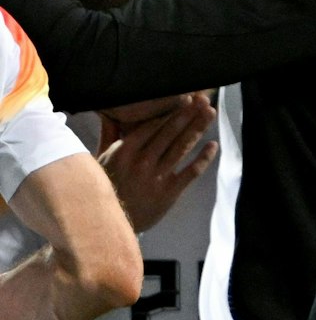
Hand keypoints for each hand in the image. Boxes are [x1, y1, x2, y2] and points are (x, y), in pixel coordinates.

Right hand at [97, 94, 217, 231]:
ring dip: (198, 128)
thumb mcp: (99, 159)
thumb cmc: (105, 187)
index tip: (185, 97)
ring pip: (181, 147)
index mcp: (124, 151)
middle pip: (170, 132)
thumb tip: (108, 112)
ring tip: (210, 113)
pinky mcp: (169, 192)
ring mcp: (156, 177)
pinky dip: (203, 158)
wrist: (108, 222)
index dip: (170, 110)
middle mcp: (142, 161)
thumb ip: (109, 135)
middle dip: (188, 113)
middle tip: (204, 98)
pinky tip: (213, 145)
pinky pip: (191, 171)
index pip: (151, 125)